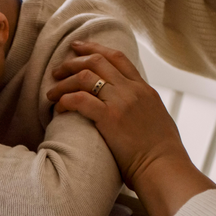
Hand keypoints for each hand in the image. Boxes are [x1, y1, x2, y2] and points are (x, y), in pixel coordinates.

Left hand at [48, 42, 189, 187]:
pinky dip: (65, 101)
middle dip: (72, 62)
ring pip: (84, 77)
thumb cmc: (161, 153)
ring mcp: (121, 102)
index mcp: (144, 89)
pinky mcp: (110, 118)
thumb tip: (135, 109)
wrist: (165, 168)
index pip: (117, 58)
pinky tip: (57, 108)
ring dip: (63, 83)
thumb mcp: (158, 119)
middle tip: (57, 70)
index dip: (94, 49)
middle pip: (97, 61)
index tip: (78, 48)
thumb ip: (144, 108)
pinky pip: (80, 100)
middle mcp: (132, 90)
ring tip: (51, 93)